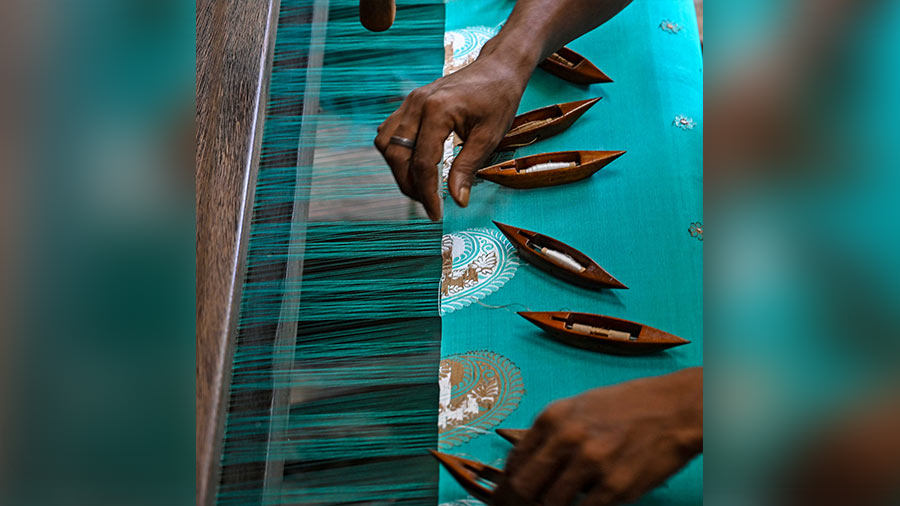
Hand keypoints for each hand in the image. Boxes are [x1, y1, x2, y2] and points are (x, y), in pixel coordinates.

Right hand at [374, 48, 531, 218]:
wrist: (497, 69)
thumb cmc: (498, 99)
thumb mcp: (489, 137)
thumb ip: (468, 168)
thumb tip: (457, 200)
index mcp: (437, 110)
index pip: (422, 162)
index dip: (427, 193)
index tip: (436, 213)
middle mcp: (416, 104)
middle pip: (397, 155)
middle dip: (410, 185)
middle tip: (429, 204)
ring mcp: (410, 101)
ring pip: (386, 144)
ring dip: (398, 170)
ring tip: (421, 187)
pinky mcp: (409, 104)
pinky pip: (389, 132)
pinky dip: (396, 153)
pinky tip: (414, 166)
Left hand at [494, 368, 702, 505]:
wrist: (674, 409)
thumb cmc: (626, 407)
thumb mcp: (579, 407)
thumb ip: (550, 433)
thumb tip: (523, 465)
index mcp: (553, 417)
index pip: (515, 461)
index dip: (509, 483)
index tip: (509, 496)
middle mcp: (568, 438)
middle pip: (525, 486)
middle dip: (523, 501)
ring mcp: (591, 463)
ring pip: (552, 503)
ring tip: (565, 500)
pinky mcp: (616, 486)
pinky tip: (590, 501)